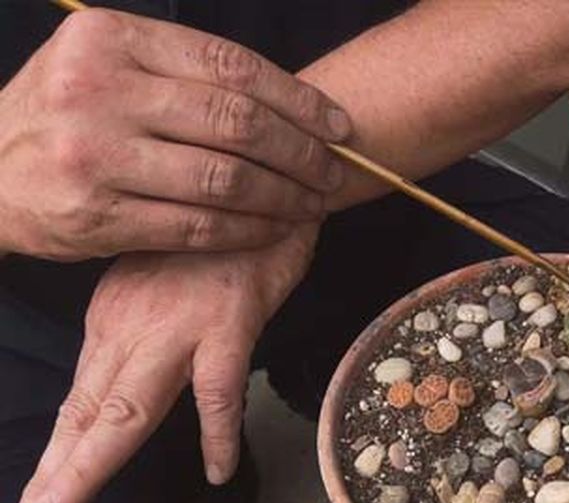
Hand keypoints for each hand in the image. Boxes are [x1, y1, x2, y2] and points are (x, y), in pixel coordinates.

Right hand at [0, 8, 348, 260]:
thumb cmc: (64, 114)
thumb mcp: (104, 64)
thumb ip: (179, 69)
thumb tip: (287, 99)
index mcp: (110, 40)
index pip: (232, 67)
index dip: (298, 99)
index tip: (337, 124)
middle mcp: (98, 90)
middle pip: (237, 122)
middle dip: (302, 151)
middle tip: (332, 170)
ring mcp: (94, 154)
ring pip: (225, 178)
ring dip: (284, 196)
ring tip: (311, 202)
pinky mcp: (96, 214)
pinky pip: (197, 225)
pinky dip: (248, 229)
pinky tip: (273, 228)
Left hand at [6, 223, 317, 502]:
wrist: (268, 176)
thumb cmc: (226, 232)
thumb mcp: (168, 277)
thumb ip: (147, 324)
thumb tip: (138, 374)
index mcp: (113, 315)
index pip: (80, 398)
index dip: (59, 450)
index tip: (39, 497)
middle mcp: (130, 325)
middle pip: (86, 413)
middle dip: (55, 472)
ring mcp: (176, 326)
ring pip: (125, 409)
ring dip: (89, 465)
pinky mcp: (228, 322)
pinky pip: (220, 389)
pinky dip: (218, 433)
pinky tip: (219, 469)